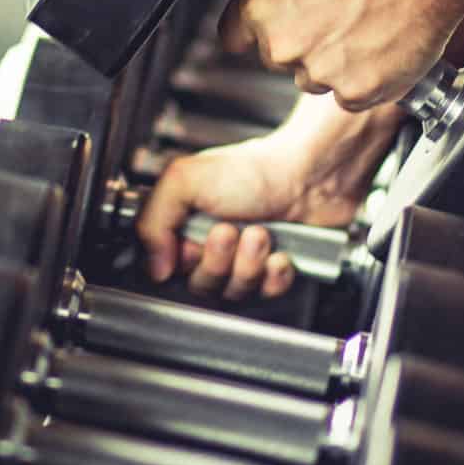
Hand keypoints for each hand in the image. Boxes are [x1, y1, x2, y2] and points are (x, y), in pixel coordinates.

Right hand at [135, 102, 406, 300]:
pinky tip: (280, 253)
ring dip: (249, 264)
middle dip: (218, 260)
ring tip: (261, 234)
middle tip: (230, 231)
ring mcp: (243, 259)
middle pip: (201, 284)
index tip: (191, 243)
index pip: (166, 267)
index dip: (180, 261)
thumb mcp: (185, 180)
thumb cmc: (255, 170)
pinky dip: (275, 275)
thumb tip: (153, 265)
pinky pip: (267, 295)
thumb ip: (152, 221)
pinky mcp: (273, 271)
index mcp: (184, 222)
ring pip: (234, 292)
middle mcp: (211, 243)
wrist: (310, 175)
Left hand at [217, 0, 463, 111]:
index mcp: (260, 8)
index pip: (232, 36)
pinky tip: (379, 46)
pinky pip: (351, 94)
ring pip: (314, 78)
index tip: (271, 21)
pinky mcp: (358, 93)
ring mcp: (321, 74)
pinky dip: (363, 77)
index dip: (251, 26)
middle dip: (299, 39)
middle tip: (332, 13)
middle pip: (277, 58)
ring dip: (331, 61)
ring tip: (361, 26)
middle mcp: (284, 47)